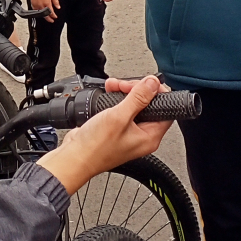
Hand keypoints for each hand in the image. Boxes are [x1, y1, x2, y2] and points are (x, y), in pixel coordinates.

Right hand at [30, 0, 59, 20]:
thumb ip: (56, 1)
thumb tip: (58, 7)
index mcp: (47, 3)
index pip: (51, 13)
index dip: (54, 16)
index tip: (55, 17)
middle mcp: (41, 6)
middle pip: (45, 15)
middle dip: (49, 19)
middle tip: (52, 21)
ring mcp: (36, 6)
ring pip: (40, 14)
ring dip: (44, 16)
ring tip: (47, 17)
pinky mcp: (32, 4)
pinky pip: (35, 11)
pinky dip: (38, 13)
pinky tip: (40, 13)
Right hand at [38, 76, 171, 193]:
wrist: (74, 157)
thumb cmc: (96, 146)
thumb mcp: (119, 117)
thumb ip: (138, 98)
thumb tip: (153, 83)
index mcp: (149, 137)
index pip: (165, 109)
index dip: (157, 93)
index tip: (146, 83)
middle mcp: (141, 136)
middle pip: (149, 104)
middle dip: (136, 90)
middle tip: (124, 86)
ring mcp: (128, 133)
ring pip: (133, 104)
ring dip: (124, 92)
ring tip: (113, 87)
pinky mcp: (115, 129)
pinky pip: (121, 109)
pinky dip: (115, 99)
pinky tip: (107, 94)